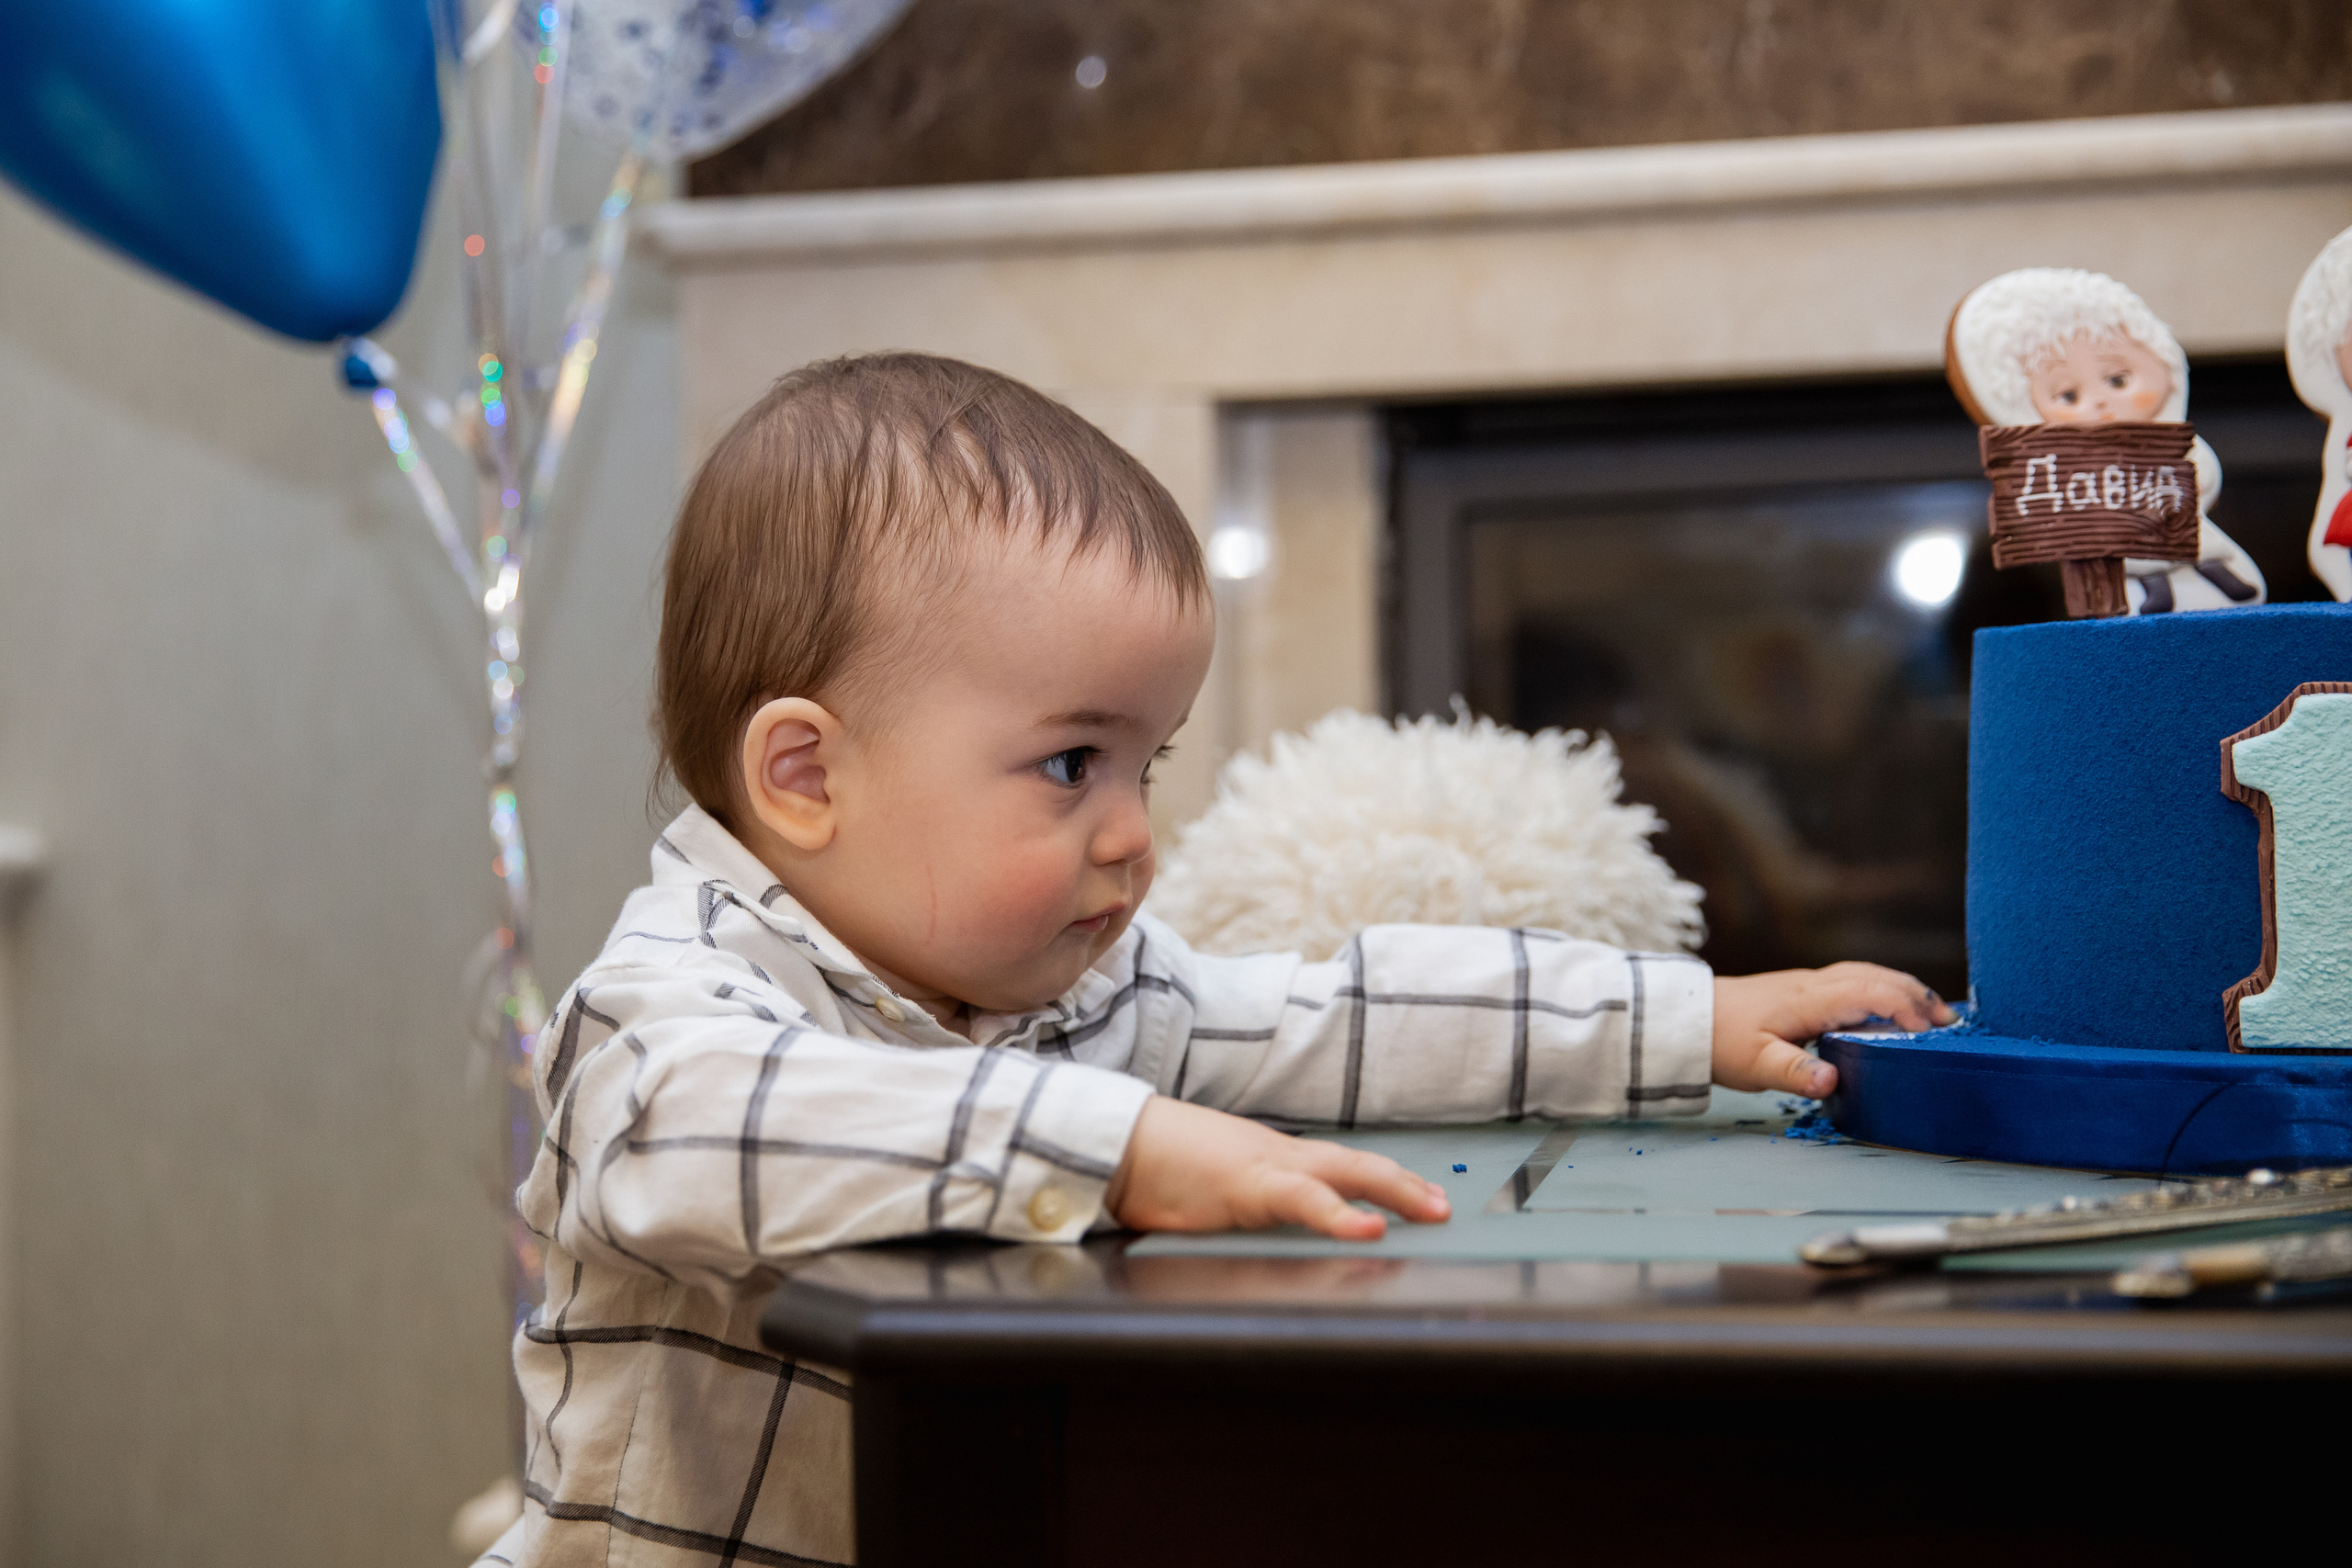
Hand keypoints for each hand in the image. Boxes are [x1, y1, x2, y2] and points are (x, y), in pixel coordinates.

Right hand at [1105, 1097, 1450, 1240]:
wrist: (1117, 1144)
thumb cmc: (1158, 1168)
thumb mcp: (1215, 1190)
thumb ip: (1247, 1204)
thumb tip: (1264, 1226)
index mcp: (1274, 1158)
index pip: (1342, 1166)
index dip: (1385, 1181)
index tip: (1421, 1196)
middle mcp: (1281, 1155)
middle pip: (1359, 1165)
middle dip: (1405, 1186)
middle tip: (1443, 1208)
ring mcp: (1268, 1167)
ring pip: (1347, 1173)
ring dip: (1395, 1192)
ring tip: (1431, 1211)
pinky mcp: (1247, 1186)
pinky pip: (1303, 1200)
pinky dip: (1340, 1214)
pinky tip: (1368, 1229)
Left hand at [1712, 963, 1952, 1096]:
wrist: (1690, 1019)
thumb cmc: (1722, 1042)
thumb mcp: (1755, 1065)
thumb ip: (1793, 1072)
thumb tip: (1831, 1081)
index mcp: (1809, 1001)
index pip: (1868, 992)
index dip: (1903, 1009)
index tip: (1928, 1034)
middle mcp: (1815, 985)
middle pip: (1876, 978)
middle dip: (1916, 996)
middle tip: (1950, 1024)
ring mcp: (1810, 984)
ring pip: (1867, 975)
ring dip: (1903, 989)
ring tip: (1934, 1014)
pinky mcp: (1805, 991)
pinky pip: (1855, 981)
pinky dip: (1883, 989)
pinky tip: (1893, 1007)